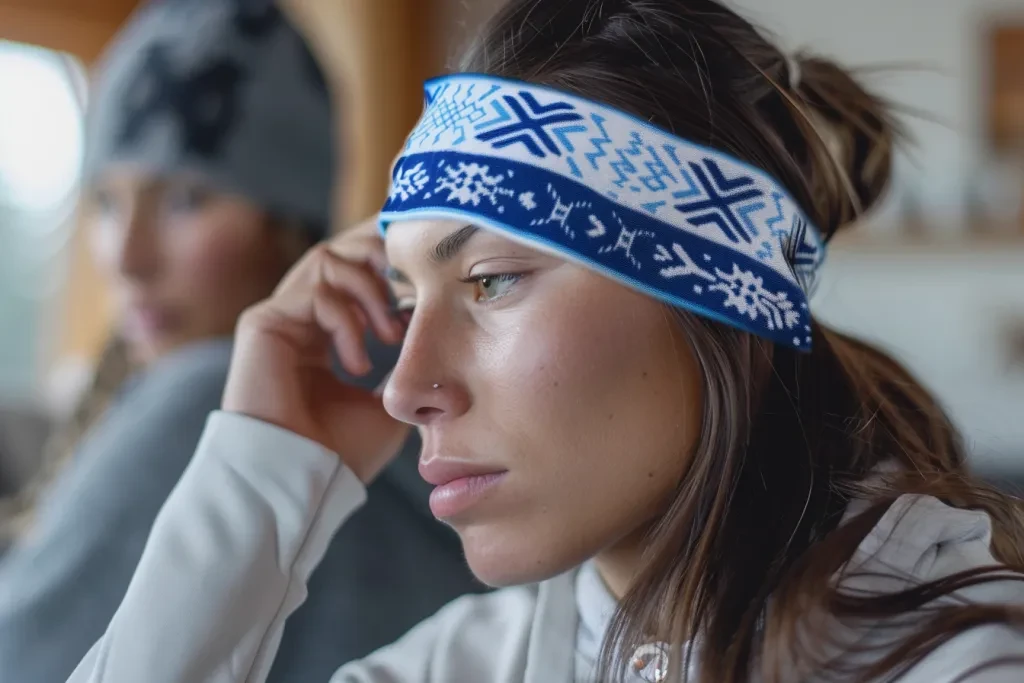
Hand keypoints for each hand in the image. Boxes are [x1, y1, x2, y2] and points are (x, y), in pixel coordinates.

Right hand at [223, 216, 409, 481]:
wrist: (301, 481)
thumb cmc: (342, 451)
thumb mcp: (390, 403)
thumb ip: (405, 365)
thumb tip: (437, 334)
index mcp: (324, 334)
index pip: (356, 274)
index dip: (392, 265)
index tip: (430, 276)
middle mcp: (298, 318)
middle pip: (341, 250)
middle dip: (382, 254)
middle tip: (416, 279)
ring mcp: (279, 317)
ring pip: (329, 258)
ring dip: (370, 290)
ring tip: (390, 336)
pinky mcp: (262, 323)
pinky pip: (316, 293)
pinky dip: (346, 321)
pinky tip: (357, 365)